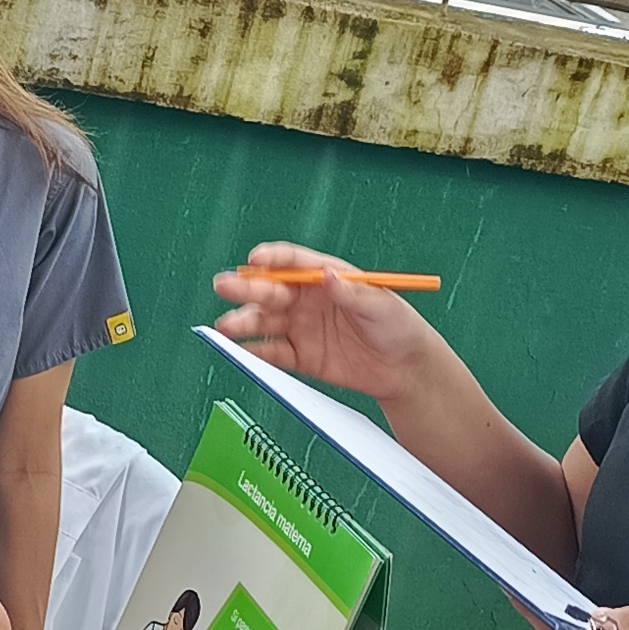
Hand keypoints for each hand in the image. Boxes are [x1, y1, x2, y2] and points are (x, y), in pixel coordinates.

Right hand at [210, 243, 442, 403]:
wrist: (404, 370)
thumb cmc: (399, 327)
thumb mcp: (382, 304)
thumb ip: (353, 292)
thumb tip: (328, 276)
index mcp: (326, 277)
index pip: (293, 262)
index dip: (273, 259)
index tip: (256, 260)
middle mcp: (308, 300)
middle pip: (270, 289)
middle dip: (246, 287)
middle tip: (225, 286)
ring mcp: (301, 327)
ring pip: (264, 321)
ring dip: (243, 321)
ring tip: (226, 326)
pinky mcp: (300, 356)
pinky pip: (271, 352)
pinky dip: (253, 351)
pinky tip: (239, 350)